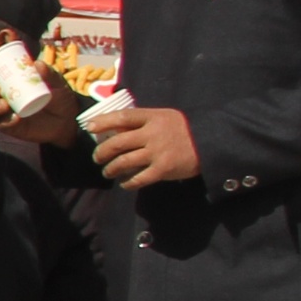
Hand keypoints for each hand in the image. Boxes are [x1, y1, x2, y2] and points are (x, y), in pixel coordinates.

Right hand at [0, 75, 88, 147]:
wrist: (68, 120)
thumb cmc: (60, 98)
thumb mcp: (57, 83)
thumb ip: (49, 74)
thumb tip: (37, 63)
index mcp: (10, 83)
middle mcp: (4, 97)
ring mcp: (6, 113)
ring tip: (5, 105)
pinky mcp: (11, 127)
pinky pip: (2, 124)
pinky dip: (6, 121)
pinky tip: (16, 118)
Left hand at [86, 102, 200, 188]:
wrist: (211, 142)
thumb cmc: (184, 129)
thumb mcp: (164, 117)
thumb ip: (143, 121)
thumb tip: (114, 129)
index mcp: (152, 117)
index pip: (122, 117)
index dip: (102, 122)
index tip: (89, 128)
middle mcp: (152, 133)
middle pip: (117, 142)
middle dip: (102, 152)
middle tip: (97, 158)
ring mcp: (157, 152)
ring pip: (123, 162)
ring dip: (111, 169)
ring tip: (107, 172)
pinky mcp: (163, 169)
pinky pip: (138, 178)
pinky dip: (128, 183)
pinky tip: (124, 184)